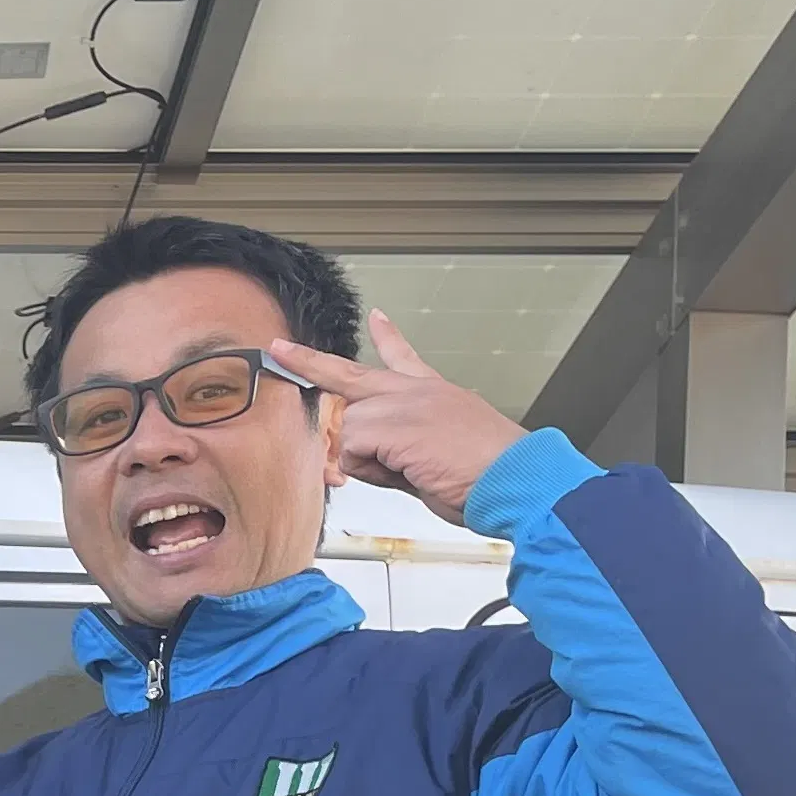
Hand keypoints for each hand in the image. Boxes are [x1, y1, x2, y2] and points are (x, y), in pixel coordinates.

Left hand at [268, 309, 526, 530]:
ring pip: (350, 428)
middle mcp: (417, 391)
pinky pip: (354, 447)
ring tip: (409, 471)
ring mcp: (406, 403)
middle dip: (309, 364)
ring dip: (365, 461)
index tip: (376, 317)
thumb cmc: (485, 475)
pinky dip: (371, 469)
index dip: (388, 336)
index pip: (406, 358)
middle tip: (279, 350)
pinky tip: (408, 471)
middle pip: (350, 374)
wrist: (516, 478)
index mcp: (434, 393)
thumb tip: (360, 457)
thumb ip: (397, 450)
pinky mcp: (396, 423)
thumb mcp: (436, 456)